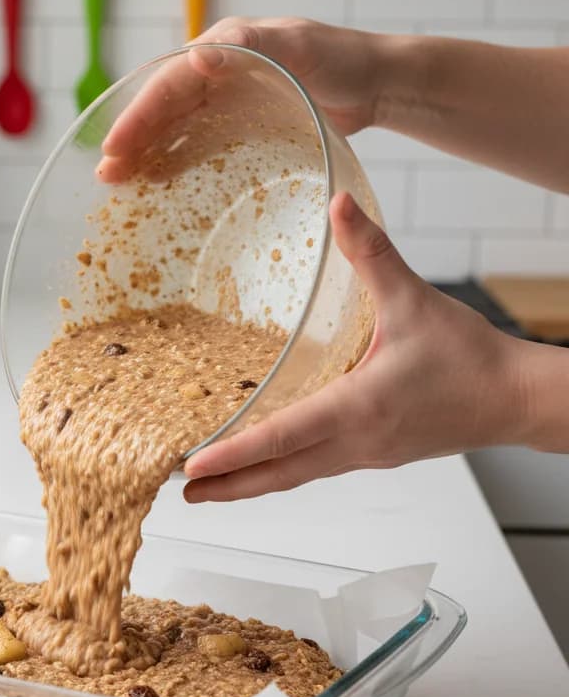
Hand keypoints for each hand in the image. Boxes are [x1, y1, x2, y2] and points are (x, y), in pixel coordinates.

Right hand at [98, 18, 393, 183]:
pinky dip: (176, 160)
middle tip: (105, 176)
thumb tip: (199, 56)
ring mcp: (228, 99)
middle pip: (163, 108)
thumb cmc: (343, 60)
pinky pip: (199, 142)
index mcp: (225, 47)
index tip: (114, 148)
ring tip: (120, 183)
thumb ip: (252, 47)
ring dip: (147, 153)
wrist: (375, 83)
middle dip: (132, 140)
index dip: (138, 116)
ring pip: (175, 127)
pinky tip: (159, 183)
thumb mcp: (300, 47)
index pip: (168, 83)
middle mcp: (219, 71)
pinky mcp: (241, 123)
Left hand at [182, 192, 532, 502]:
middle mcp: (356, 441)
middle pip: (279, 473)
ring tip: (209, 488)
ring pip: (295, 476)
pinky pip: (315, 468)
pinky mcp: (372, 455)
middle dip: (228, 486)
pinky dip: (281, 471)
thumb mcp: (414, 298)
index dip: (234, 454)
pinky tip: (263, 463)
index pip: (283, 437)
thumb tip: (338, 204)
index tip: (193, 469)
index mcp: (360, 407)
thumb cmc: (470, 356)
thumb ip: (371, 253)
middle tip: (182, 492)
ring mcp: (364, 454)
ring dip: (250, 484)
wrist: (515, 399)